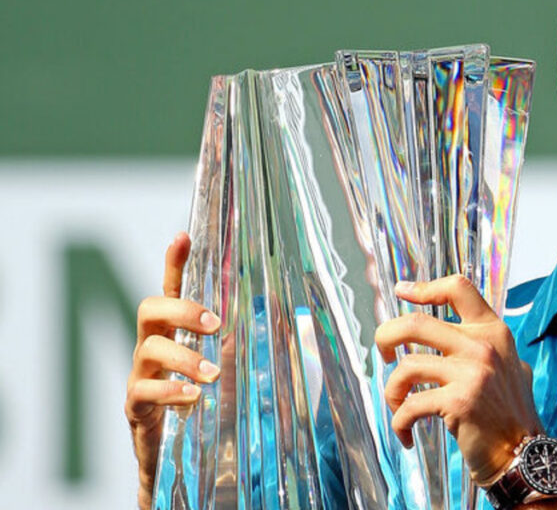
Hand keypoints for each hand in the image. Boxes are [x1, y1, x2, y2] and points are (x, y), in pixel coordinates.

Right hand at [124, 233, 220, 509]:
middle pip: (150, 309)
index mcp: (175, 332)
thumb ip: (244, 340)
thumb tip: (288, 312)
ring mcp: (139, 375)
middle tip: (216, 324)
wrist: (171, 454)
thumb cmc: (203, 399)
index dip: (174, 263)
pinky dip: (169, 392)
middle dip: (182, 311)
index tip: (183, 235)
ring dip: (184, 358)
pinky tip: (192, 398)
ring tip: (212, 373)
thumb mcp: (229, 365)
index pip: (170, 289)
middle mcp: (152, 347)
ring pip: (148, 350)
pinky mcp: (134, 406)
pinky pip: (142, 392)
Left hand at [374, 275, 542, 485]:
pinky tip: (406, 434)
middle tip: (383, 354)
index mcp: (494, 332)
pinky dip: (399, 423)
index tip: (402, 290)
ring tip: (397, 404)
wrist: (523, 455)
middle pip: (416, 323)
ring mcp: (472, 372)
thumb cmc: (510, 415)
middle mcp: (483, 346)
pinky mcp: (459, 401)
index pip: (458, 289)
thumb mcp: (510, 367)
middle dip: (386, 336)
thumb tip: (455, 333)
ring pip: (407, 367)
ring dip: (392, 390)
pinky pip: (410, 406)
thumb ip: (487, 347)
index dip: (425, 287)